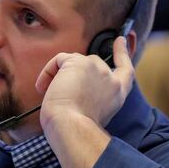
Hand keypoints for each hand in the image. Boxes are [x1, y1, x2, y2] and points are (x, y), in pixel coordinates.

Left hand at [34, 37, 134, 167]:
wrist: (72, 126)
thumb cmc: (75, 127)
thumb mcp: (92, 111)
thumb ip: (92, 94)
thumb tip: (74, 84)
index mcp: (118, 93)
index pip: (125, 68)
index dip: (122, 53)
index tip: (120, 40)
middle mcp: (111, 78)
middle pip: (90, 64)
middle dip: (72, 72)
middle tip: (57, 91)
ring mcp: (97, 68)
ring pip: (73, 61)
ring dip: (58, 76)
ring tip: (50, 93)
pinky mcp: (80, 62)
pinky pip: (59, 59)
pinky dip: (47, 72)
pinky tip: (43, 88)